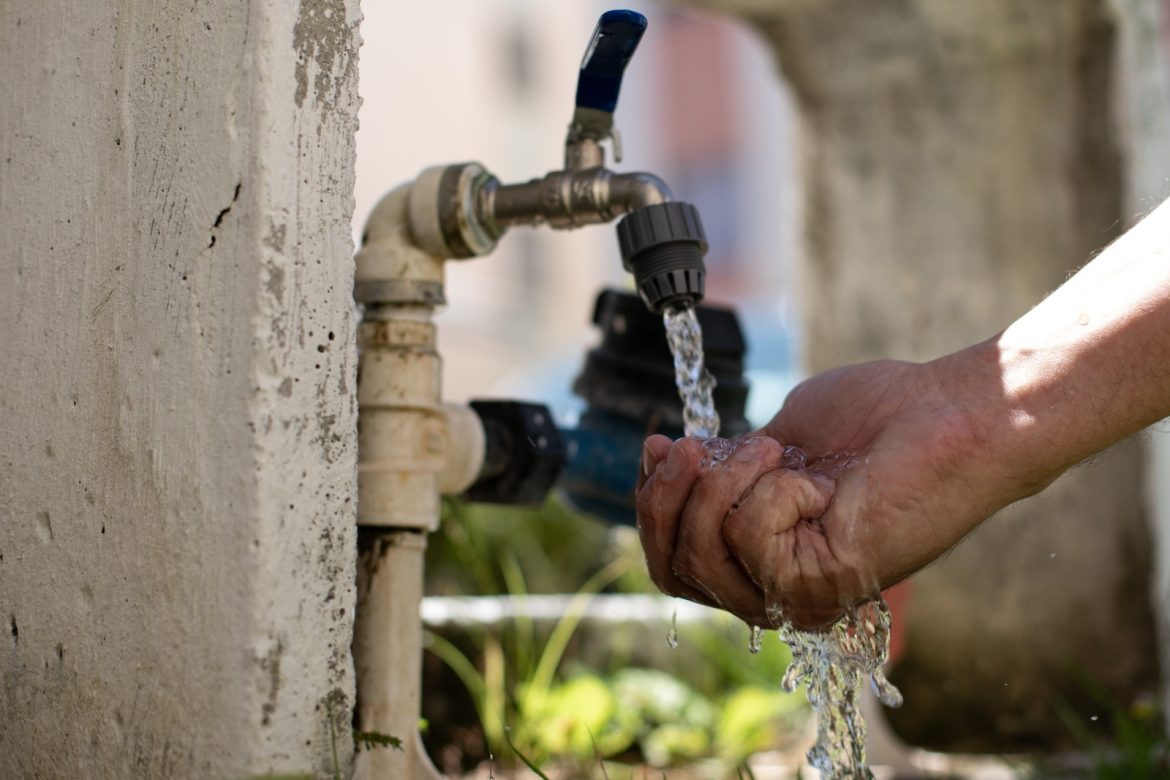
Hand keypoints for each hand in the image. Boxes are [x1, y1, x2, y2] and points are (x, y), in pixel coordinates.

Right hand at [637, 355, 1003, 628]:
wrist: (947, 413)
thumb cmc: (874, 417)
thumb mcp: (771, 441)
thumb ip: (719, 467)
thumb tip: (660, 457)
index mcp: (760, 559)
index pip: (671, 563)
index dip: (650, 504)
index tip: (661, 442)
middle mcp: (774, 588)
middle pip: (670, 568)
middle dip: (665, 496)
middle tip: (692, 445)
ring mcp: (797, 595)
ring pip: (702, 552)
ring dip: (724, 483)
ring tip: (776, 453)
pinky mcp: (820, 587)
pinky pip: (748, 536)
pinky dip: (773, 491)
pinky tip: (818, 482)